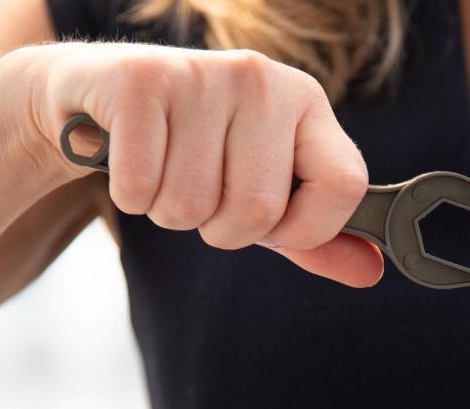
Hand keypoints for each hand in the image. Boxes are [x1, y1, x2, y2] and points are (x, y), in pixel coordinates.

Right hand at [7, 43, 380, 286]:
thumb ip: (316, 236)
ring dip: (169, 212)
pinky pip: (140, 189)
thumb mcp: (264, 191)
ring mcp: (202, 75)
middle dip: (221, 229)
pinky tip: (130, 160)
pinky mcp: (140, 82)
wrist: (99, 97)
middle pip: (259, 210)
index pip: (345, 185)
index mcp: (306, 102)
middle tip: (201, 193)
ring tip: (163, 171)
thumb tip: (370, 273)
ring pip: (192, 205)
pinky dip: (130, 197)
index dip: (308, 229)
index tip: (276, 227)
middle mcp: (263, 79)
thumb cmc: (195, 152)